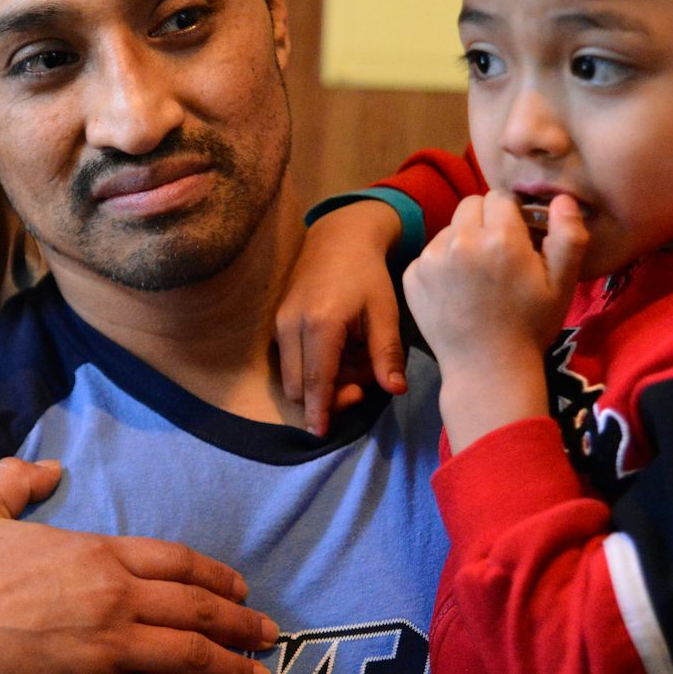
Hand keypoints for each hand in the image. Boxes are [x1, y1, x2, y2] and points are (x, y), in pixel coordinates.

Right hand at [0, 458, 278, 673]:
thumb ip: (14, 481)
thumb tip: (47, 466)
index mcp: (95, 553)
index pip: (175, 561)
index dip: (214, 576)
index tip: (239, 590)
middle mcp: (115, 598)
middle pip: (197, 610)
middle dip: (240, 624)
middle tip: (268, 636)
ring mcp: (109, 648)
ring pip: (190, 658)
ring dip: (232, 671)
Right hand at [275, 200, 409, 435]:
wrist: (338, 239)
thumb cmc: (367, 275)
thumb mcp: (385, 312)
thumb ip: (387, 354)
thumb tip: (395, 390)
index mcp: (320, 324)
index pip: (316, 382)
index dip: (319, 411)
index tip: (321, 433)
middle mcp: (291, 326)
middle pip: (298, 387)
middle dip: (326, 398)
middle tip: (361, 385)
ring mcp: (280, 323)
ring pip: (292, 376)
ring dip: (319, 382)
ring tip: (353, 361)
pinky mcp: (277, 322)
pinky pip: (289, 360)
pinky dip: (311, 367)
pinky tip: (338, 351)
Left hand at [402, 192, 587, 449]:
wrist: (488, 370)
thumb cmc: (531, 327)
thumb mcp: (563, 283)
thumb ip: (569, 235)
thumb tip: (562, 198)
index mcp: (501, 238)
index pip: (500, 197)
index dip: (511, 214)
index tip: (517, 236)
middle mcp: (461, 241)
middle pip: (470, 205)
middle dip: (485, 221)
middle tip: (497, 253)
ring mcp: (431, 259)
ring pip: (448, 229)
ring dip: (462, 241)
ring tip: (477, 275)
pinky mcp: (412, 277)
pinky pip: (429, 254)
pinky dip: (441, 264)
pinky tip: (457, 290)